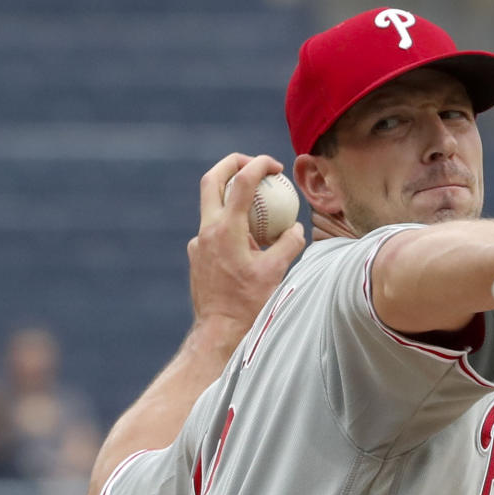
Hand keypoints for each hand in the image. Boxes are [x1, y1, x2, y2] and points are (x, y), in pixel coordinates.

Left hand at [187, 153, 305, 345]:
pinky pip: (214, 230)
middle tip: (254, 164)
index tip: (274, 165)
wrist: (219, 331)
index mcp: (226, 229)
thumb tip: (296, 227)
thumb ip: (289, 243)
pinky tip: (250, 241)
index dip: (259, 165)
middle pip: (212, 179)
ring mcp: (198, 243)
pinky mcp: (197, 255)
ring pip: (212, 205)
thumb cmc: (248, 304)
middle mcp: (207, 230)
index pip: (242, 182)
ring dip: (233, 195)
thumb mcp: (276, 272)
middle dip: (232, 163)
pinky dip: (231, 224)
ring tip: (258, 203)